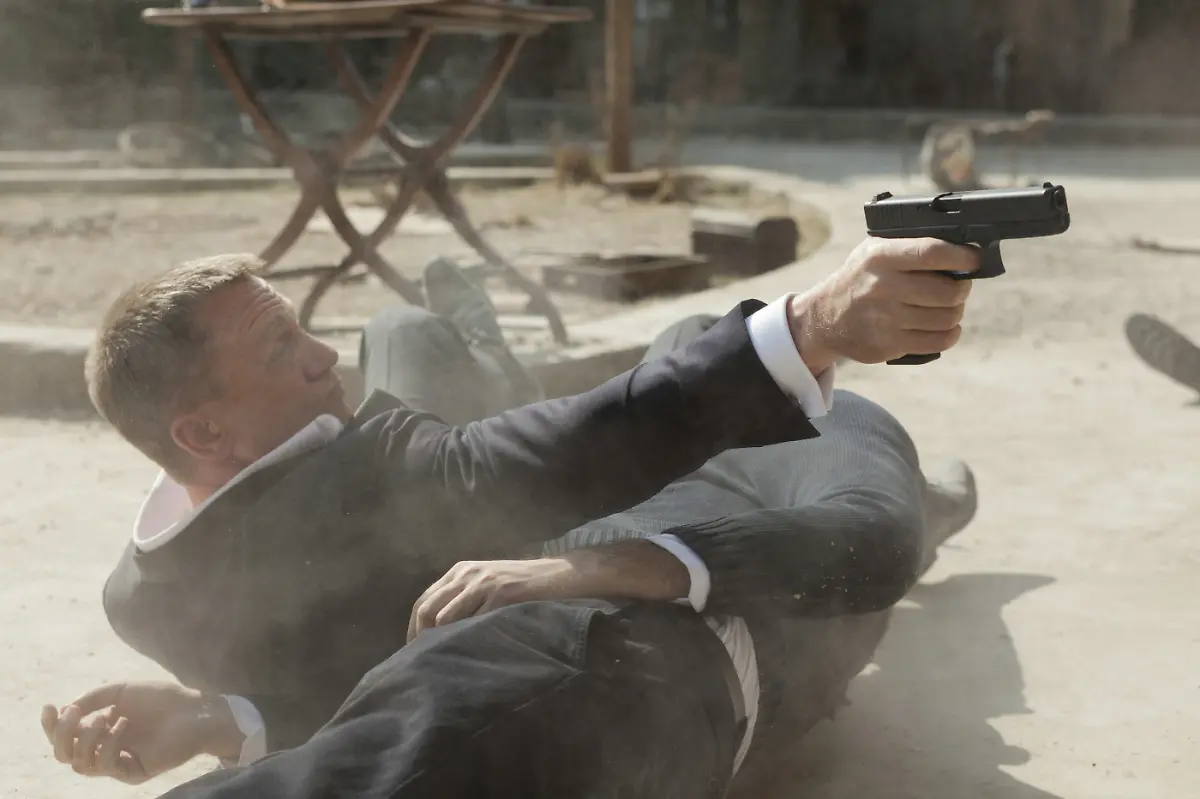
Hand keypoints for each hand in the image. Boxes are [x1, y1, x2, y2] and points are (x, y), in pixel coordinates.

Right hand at [40, 681, 242, 783]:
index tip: (49, 706)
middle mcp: (105, 747)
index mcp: (100, 729)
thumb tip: (66, 709)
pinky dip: (108, 743)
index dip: (51, 725)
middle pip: (63, 754)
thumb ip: (92, 699)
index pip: (65, 736)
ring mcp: (117, 762)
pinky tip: (123, 725)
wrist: (194, 710)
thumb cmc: (161, 699)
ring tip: (106, 718)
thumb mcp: (121, 691)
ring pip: (79, 764)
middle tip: (73, 714)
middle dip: (60, 734)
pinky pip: (105, 766)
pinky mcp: (131, 773)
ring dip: (86, 737)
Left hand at [408, 542, 690, 640]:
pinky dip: (466, 639)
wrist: (566, 574)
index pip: (422, 603)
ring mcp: (485, 581)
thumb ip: (465, 601)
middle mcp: (467, 573)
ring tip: (440, 665)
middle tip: (422, 666)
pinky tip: (467, 656)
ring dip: (439, 643)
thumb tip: (437, 633)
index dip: (413, 631)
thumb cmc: (527, 586)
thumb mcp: (490, 585)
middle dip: (419, 640)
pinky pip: (475, 620)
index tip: (414, 655)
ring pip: (445, 616)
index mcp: (460, 571)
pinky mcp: (503, 593)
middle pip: (426, 610)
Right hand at [789, 237, 979, 368]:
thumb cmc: (860, 278)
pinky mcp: (888, 345)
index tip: (974, 258)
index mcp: (881, 256)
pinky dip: (950, 334)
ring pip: (947, 318)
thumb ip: (910, 245)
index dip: (963, 256)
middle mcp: (882, 287)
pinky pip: (938, 341)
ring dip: (955, 312)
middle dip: (962, 288)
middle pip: (948, 291)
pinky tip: (945, 327)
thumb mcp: (874, 250)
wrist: (824, 317)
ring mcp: (885, 319)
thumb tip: (962, 247)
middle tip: (958, 285)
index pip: (934, 252)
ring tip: (947, 306)